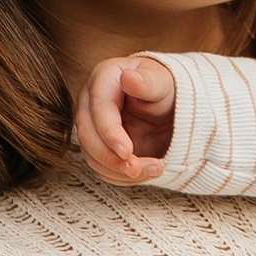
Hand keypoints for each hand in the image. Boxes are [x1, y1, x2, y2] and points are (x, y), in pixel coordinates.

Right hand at [76, 52, 176, 182]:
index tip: (127, 152)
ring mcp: (93, 126)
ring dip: (119, 171)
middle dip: (110, 158)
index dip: (110, 133)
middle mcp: (91, 103)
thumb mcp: (161, 81)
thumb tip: (128, 78)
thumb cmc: (164, 86)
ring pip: (93, 156)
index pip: (99, 110)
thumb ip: (146, 82)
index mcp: (103, 79)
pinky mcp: (100, 146)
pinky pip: (102, 168)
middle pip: (87, 135)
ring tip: (153, 169)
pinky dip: (122, 176)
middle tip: (137, 169)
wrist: (168, 103)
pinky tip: (146, 171)